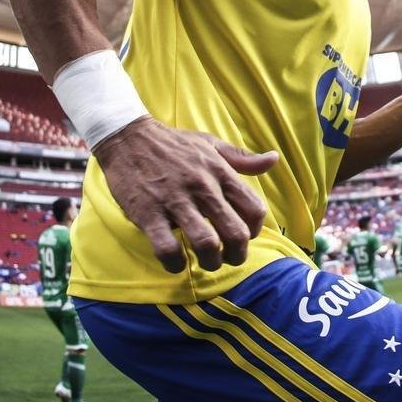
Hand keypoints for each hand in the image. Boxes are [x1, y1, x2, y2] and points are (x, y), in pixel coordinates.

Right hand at [94, 116, 276, 272]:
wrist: (128, 138)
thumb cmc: (174, 144)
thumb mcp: (212, 144)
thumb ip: (243, 158)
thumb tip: (274, 159)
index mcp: (221, 172)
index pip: (255, 209)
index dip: (256, 230)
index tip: (245, 235)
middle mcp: (203, 188)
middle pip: (236, 233)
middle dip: (238, 255)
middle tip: (229, 259)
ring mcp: (175, 201)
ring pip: (206, 244)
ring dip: (210, 262)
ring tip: (206, 262)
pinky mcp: (148, 214)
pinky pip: (167, 248)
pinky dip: (174, 263)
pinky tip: (175, 262)